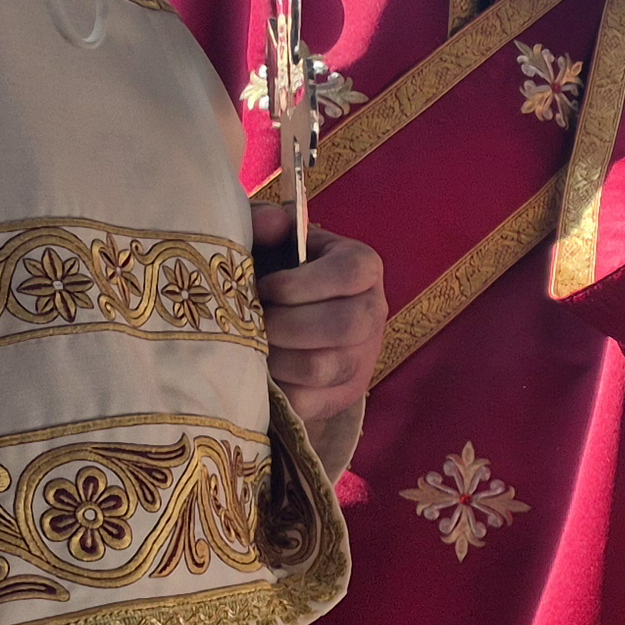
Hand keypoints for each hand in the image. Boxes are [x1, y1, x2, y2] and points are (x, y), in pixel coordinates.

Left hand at [250, 207, 383, 443]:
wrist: (288, 317)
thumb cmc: (276, 271)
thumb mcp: (271, 240)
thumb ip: (266, 223)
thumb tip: (272, 222)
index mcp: (363, 267)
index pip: (350, 273)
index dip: (301, 284)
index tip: (264, 287)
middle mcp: (374, 312)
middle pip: (345, 325)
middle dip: (287, 326)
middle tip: (252, 323)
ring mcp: (363, 358)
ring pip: (325, 366)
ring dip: (277, 360)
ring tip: (250, 349)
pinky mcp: (344, 394)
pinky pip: (311, 402)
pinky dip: (277, 391)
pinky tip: (259, 374)